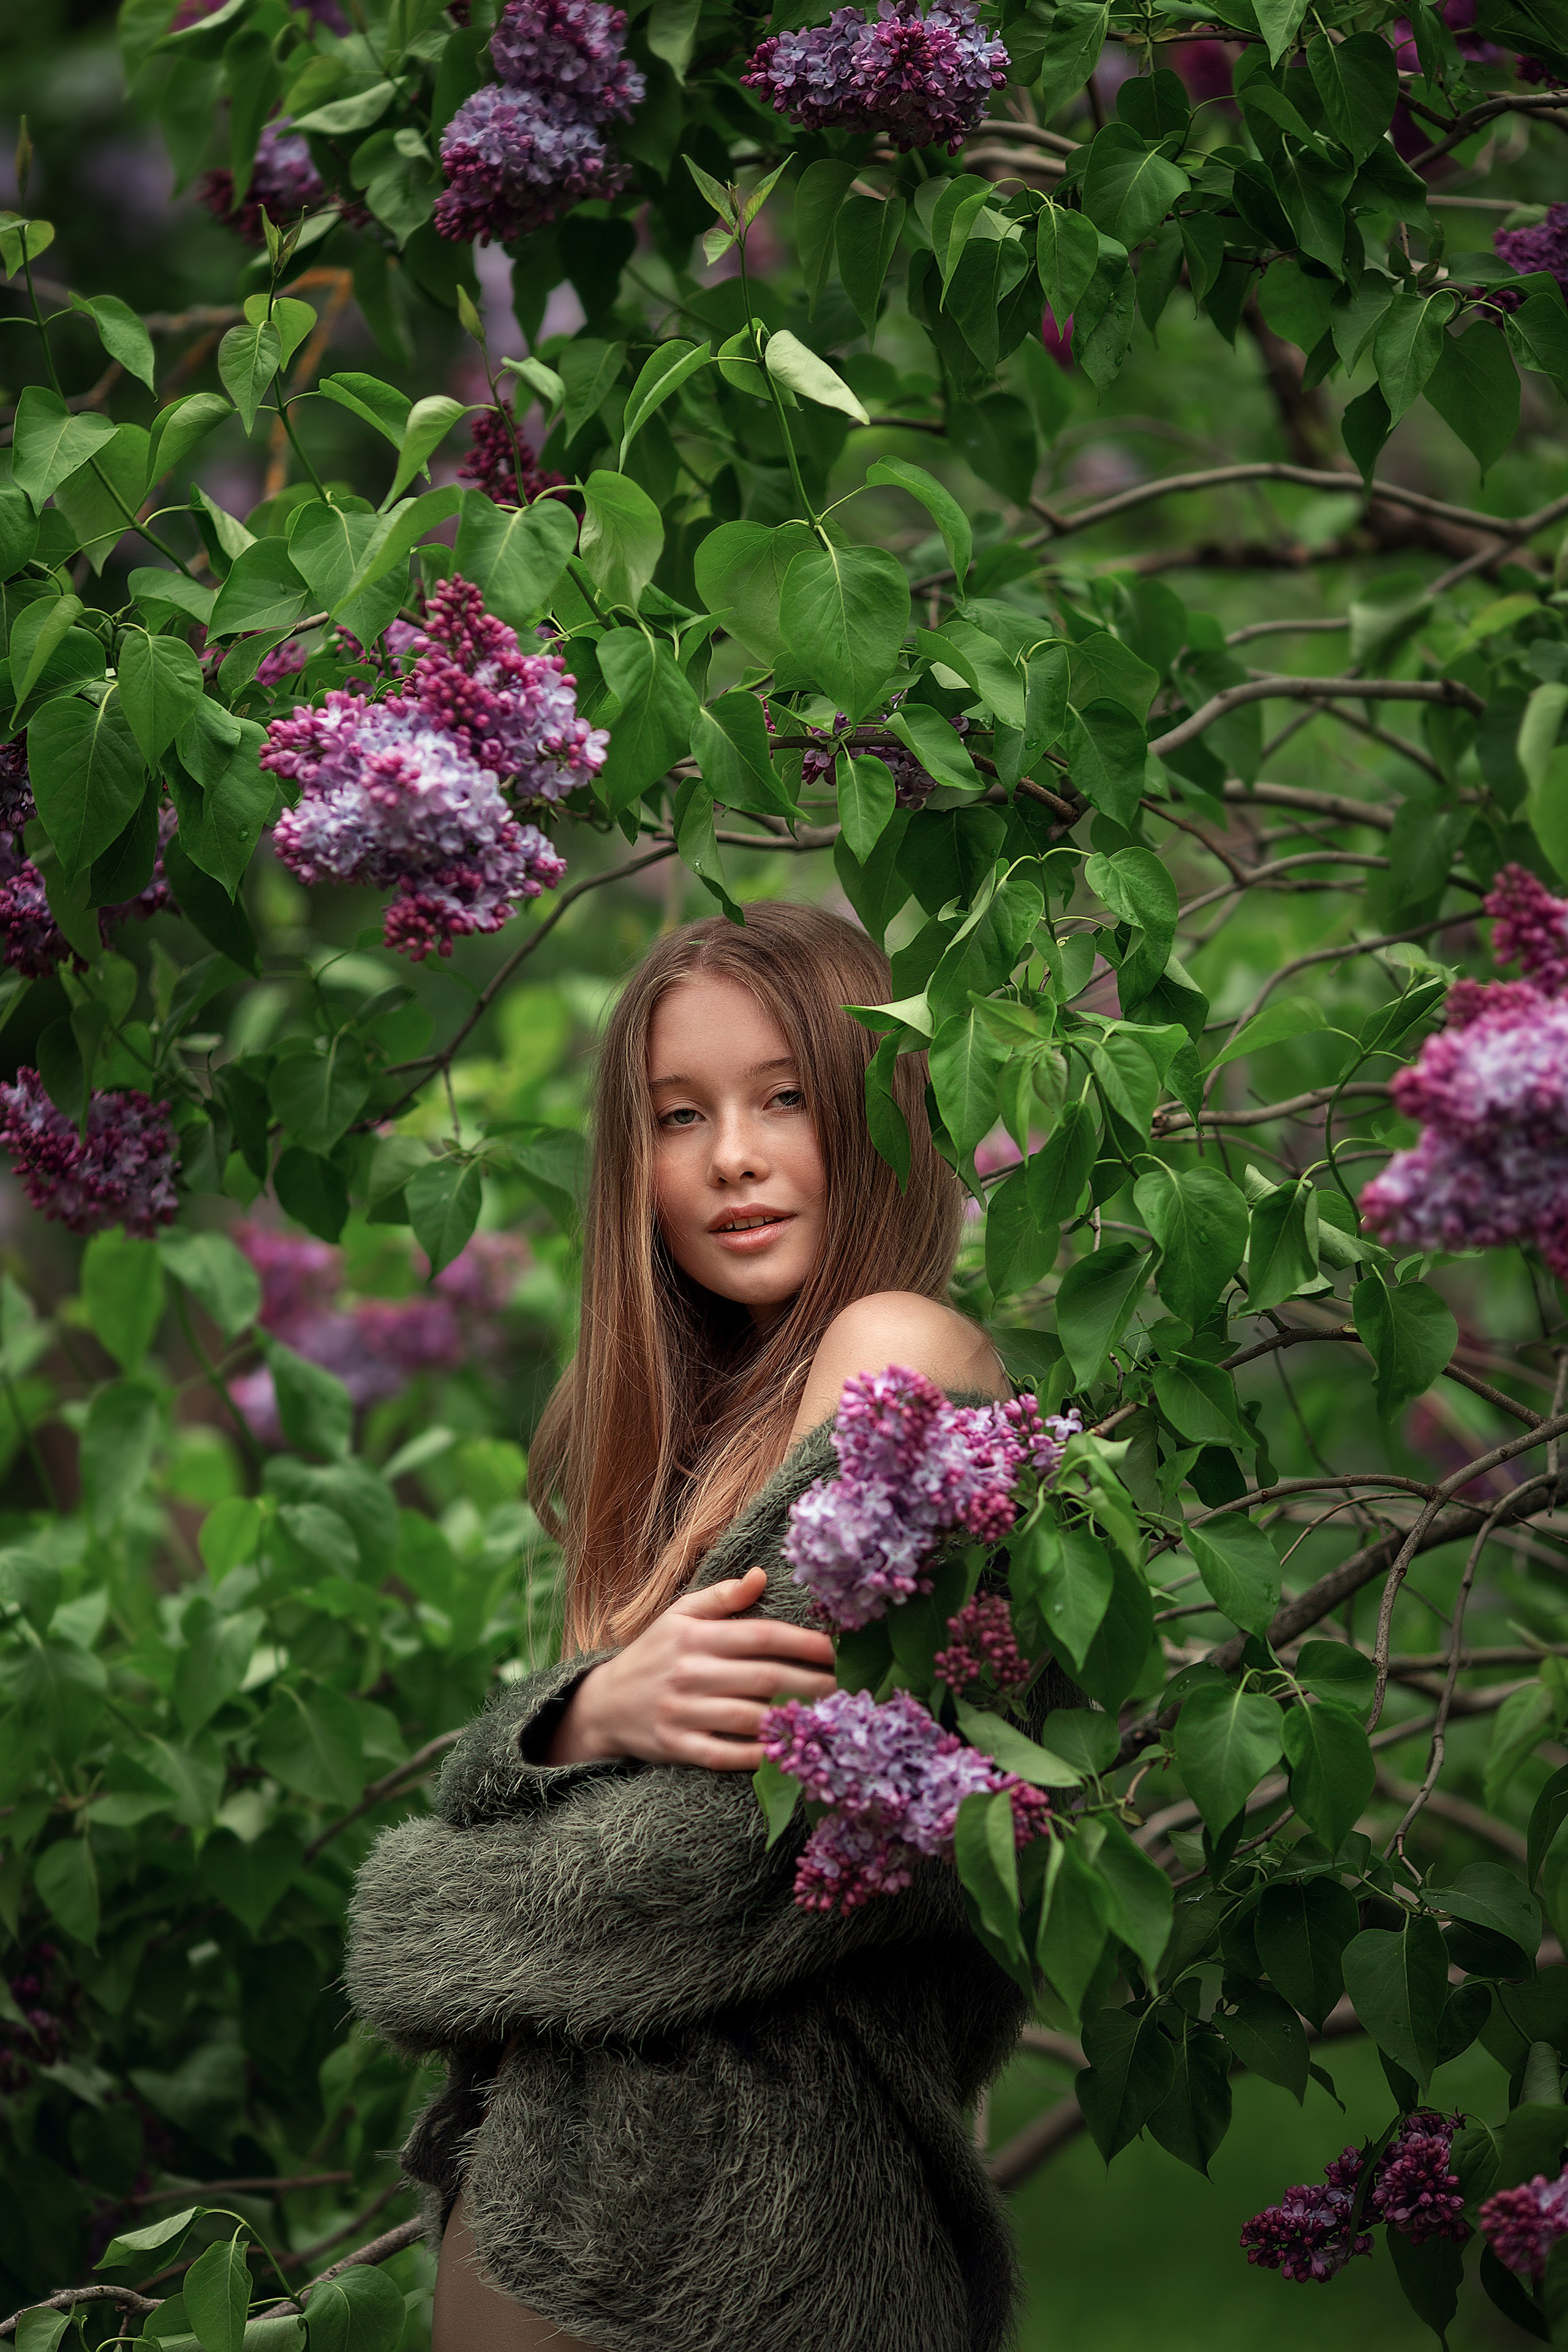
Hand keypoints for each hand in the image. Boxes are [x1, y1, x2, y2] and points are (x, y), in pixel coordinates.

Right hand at [545, 1567, 836, 1769]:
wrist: (603, 1704)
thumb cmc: (654, 1653)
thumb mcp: (679, 1614)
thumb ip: (721, 1597)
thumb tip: (760, 1575)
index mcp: (696, 1635)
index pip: (762, 1636)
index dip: (805, 1642)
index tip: (840, 1650)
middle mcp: (690, 1671)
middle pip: (764, 1679)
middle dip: (812, 1684)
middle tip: (850, 1690)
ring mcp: (682, 1712)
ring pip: (748, 1718)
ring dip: (792, 1720)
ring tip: (830, 1720)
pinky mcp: (675, 1746)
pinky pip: (723, 1754)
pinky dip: (756, 1756)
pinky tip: (788, 1753)